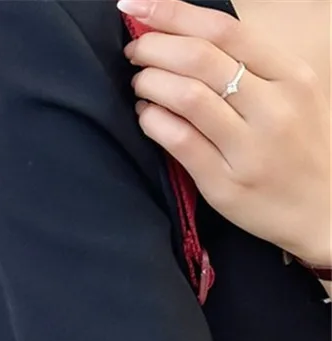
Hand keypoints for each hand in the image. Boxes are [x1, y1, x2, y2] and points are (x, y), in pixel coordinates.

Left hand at [119, 0, 330, 264]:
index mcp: (292, 76)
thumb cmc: (301, 148)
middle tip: (135, 51)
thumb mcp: (294, 96)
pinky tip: (144, 114)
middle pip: (200, 59)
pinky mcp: (223, 182)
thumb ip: (251, 68)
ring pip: (186, 96)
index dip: (173, 14)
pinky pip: (178, 141)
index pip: (225, 30)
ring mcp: (248, 147)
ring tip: (139, 83)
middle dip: (153, 47)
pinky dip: (151, 121)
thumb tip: (188, 38)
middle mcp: (273, 107)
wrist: (323, 212)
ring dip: (149, 83)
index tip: (137, 7)